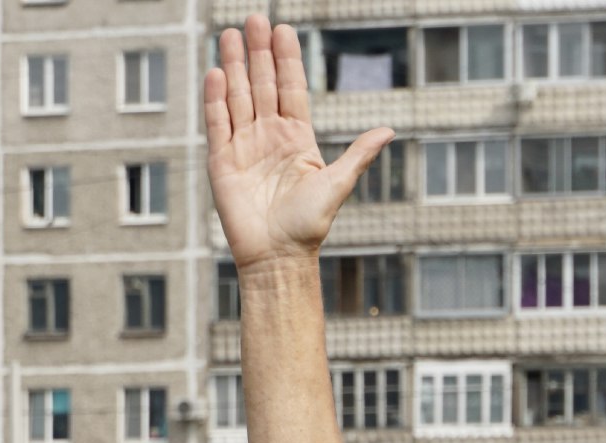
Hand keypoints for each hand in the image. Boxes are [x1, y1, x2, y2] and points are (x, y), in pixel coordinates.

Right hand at [205, 16, 392, 272]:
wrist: (278, 257)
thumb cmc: (309, 226)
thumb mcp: (337, 184)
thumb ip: (358, 154)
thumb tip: (389, 131)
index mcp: (298, 139)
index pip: (290, 88)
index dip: (286, 59)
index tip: (282, 28)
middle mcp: (269, 137)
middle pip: (262, 85)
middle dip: (258, 52)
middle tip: (253, 18)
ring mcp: (244, 147)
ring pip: (238, 97)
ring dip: (234, 66)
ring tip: (229, 34)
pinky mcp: (222, 163)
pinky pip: (218, 124)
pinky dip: (216, 100)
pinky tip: (216, 73)